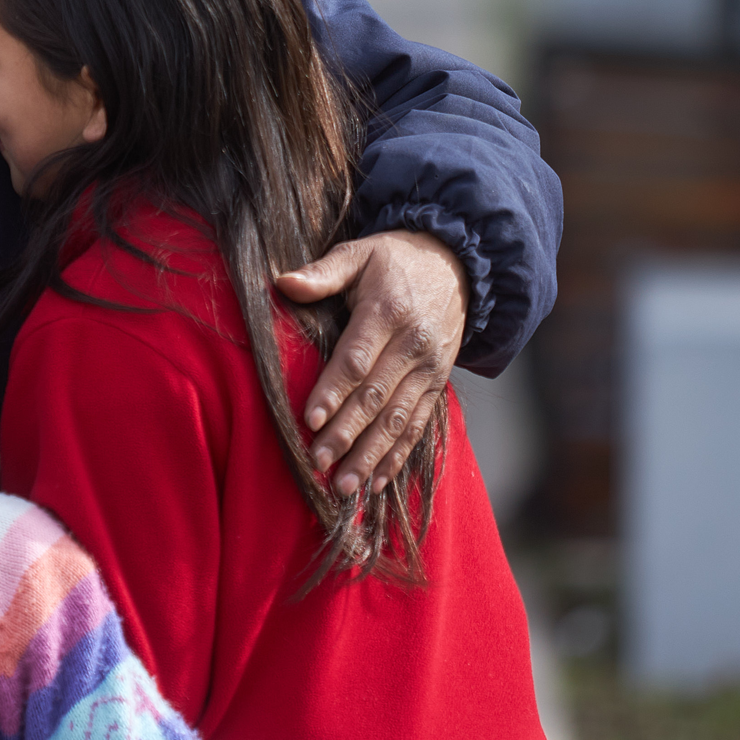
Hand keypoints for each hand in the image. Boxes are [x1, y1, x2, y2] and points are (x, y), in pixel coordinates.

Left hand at [276, 229, 466, 497]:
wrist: (457, 266)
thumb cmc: (394, 260)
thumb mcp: (359, 253)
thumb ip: (323, 272)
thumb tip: (282, 282)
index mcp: (388, 312)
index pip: (357, 359)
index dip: (334, 392)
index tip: (309, 419)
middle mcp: (413, 346)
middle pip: (376, 397)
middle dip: (346, 434)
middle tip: (318, 463)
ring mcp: (429, 369)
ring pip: (397, 420)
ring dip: (370, 456)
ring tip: (344, 486)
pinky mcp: (436, 384)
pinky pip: (417, 426)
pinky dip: (397, 456)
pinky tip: (376, 481)